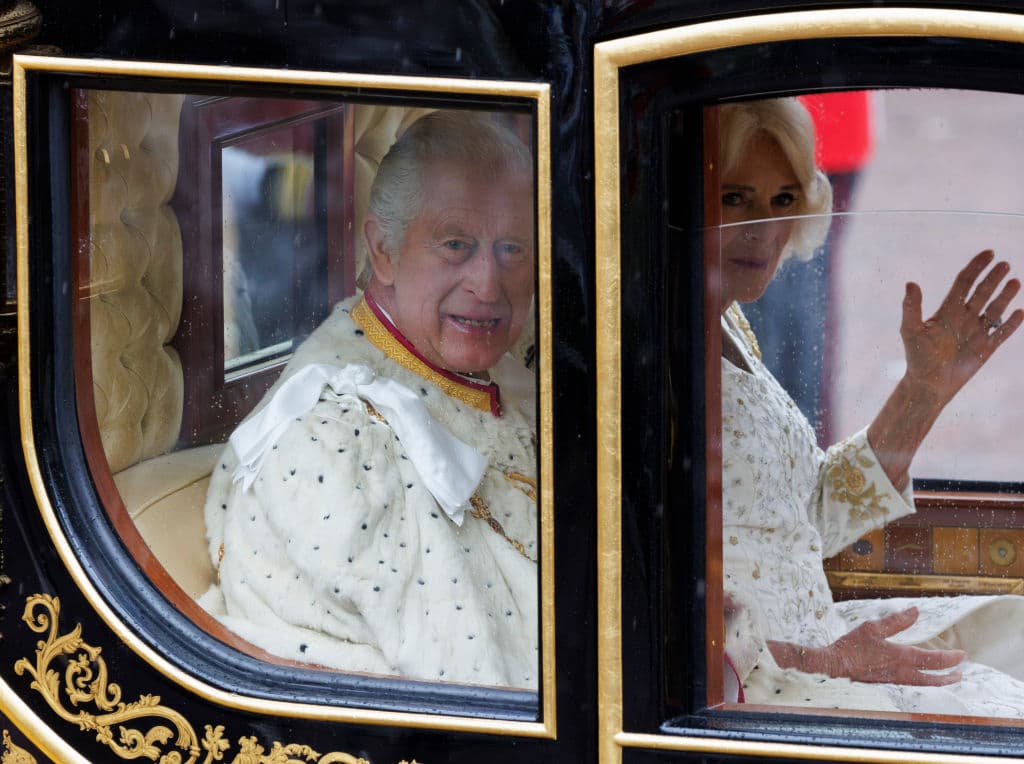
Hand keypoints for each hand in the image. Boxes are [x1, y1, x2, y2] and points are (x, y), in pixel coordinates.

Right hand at [814, 607, 964, 685]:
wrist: (834, 666)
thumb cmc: (852, 646)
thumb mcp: (873, 628)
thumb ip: (896, 621)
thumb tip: (916, 611)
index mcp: (901, 657)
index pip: (933, 660)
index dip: (950, 658)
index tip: (961, 655)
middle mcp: (901, 672)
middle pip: (933, 679)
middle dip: (949, 676)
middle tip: (960, 673)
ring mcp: (894, 681)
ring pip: (924, 685)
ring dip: (939, 682)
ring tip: (947, 680)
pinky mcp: (887, 684)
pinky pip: (913, 686)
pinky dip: (924, 684)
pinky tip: (922, 680)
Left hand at [901, 250, 1022, 405]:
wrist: (928, 384)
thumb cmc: (917, 357)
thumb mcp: (911, 330)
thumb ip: (911, 307)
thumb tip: (910, 283)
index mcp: (948, 310)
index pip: (965, 282)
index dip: (976, 267)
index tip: (989, 253)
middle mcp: (964, 317)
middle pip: (982, 292)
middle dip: (993, 277)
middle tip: (1004, 264)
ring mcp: (977, 331)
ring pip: (995, 309)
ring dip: (1005, 295)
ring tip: (1015, 282)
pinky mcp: (986, 347)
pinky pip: (1002, 332)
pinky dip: (1012, 323)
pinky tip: (1020, 312)